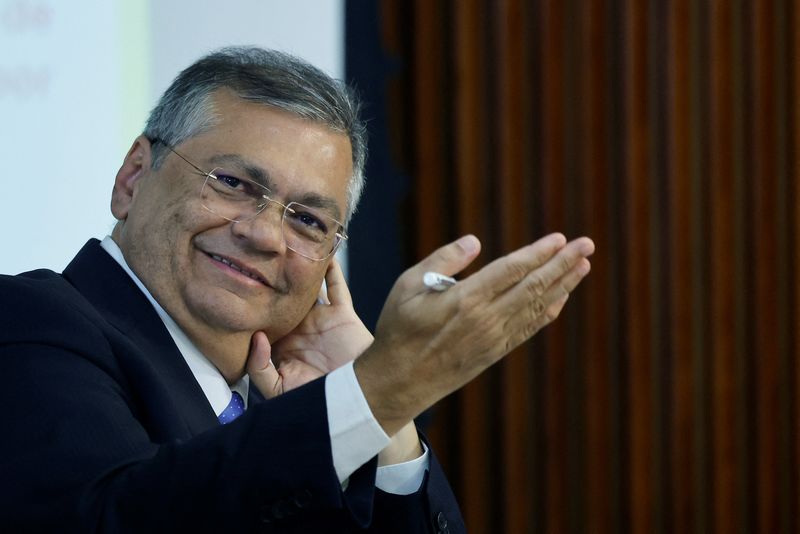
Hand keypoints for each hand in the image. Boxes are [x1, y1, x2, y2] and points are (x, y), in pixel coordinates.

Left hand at [246, 258, 373, 398]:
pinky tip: (324, 254)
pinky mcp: (342, 314)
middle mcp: (299, 327)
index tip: (238, 283)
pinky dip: (332, 270)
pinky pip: (337, 287)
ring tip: (290, 246)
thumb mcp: (279, 391)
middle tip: (260, 255)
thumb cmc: (317, 400)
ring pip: (308, 288)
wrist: (355, 399)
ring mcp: (321, 319)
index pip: (263, 318)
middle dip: (274, 278)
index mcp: (282, 343)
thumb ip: (259, 368)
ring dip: (301, 270)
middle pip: (284, 297)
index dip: (252, 303)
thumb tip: (256, 337)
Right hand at [355, 233, 594, 434]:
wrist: (398, 381)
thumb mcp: (407, 286)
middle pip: (534, 286)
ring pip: (537, 307)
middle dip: (563, 263)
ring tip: (583, 265)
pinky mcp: (495, 352)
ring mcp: (494, 338)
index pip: (511, 270)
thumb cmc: (398, 328)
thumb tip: (475, 242)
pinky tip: (562, 297)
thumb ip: (442, 260)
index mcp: (465, 300)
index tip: (560, 238)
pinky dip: (548, 311)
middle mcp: (487, 319)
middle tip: (587, 244)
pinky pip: (529, 328)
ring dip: (563, 284)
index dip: (538, 253)